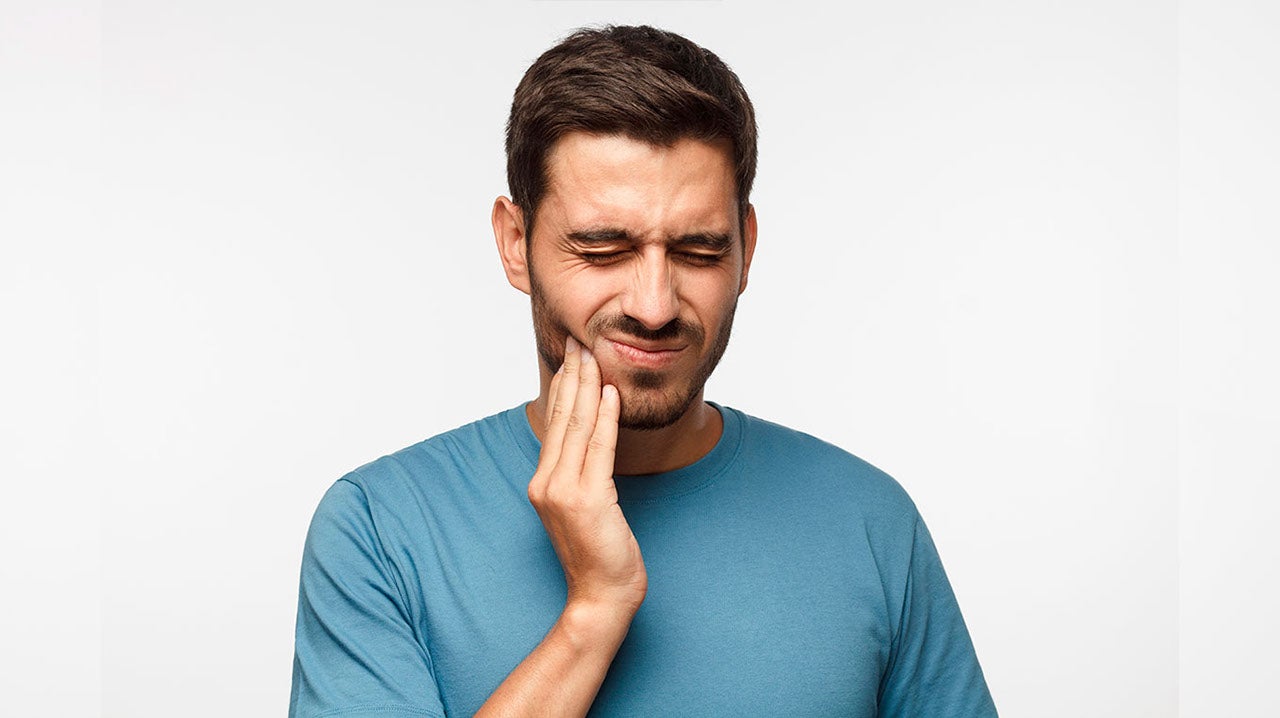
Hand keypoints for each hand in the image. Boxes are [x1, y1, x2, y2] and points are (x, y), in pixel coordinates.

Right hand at [528, 336, 647, 614]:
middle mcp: (546, 483)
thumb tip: (590, 442)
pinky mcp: (588, 499)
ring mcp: (564, 491)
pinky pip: (598, 449)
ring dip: (587, 387)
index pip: (554, 424)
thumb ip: (579, 475)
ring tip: (593, 356)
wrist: (600, 596)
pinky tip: (609, 393)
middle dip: (572, 377)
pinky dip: (605, 418)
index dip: (564, 387)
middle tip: (578, 342)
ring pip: (578, 428)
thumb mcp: (583, 508)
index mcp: (542, 483)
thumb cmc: (599, 555)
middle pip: (562, 419)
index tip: (571, 357)